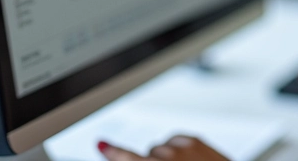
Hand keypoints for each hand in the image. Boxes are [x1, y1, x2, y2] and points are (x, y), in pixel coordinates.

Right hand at [97, 136, 230, 160]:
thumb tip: (143, 156)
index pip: (130, 159)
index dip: (113, 152)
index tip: (102, 143)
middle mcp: (167, 157)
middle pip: (147, 154)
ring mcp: (182, 147)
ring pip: (161, 147)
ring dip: (166, 157)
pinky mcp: (195, 139)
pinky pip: (175, 140)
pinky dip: (177, 148)